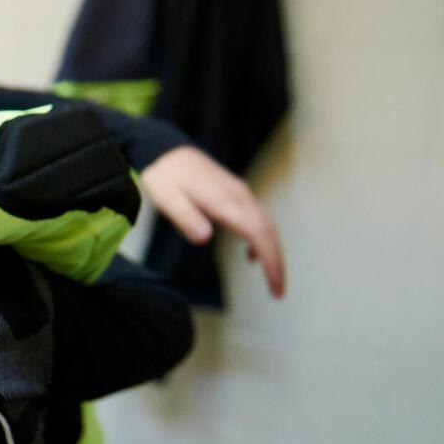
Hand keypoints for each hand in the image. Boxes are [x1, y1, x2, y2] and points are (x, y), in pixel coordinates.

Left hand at [140, 146, 285, 296]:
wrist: (167, 150)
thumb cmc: (165, 176)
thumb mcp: (166, 198)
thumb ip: (185, 217)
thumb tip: (205, 238)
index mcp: (225, 201)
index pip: (258, 233)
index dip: (270, 260)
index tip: (274, 286)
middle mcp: (240, 197)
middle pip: (269, 232)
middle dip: (277, 263)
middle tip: (278, 293)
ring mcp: (240, 194)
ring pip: (266, 225)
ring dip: (272, 253)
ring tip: (271, 281)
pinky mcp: (236, 194)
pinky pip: (257, 219)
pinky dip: (261, 239)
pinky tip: (251, 256)